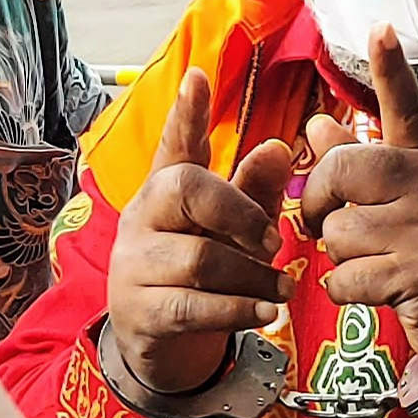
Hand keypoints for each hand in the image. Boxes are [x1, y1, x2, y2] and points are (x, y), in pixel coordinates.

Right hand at [105, 68, 293, 394]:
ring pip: (199, 258)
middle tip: (275, 241)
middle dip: (241, 213)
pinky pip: (192, 306)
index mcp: (167, 188)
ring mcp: (134, 263)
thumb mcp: (231, 230)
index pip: (174, 143)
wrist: (158, 339)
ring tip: (282, 289)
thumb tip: (280, 148)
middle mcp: (143, 216)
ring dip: (252, 276)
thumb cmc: (201, 271)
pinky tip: (264, 313)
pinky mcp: (140, 310)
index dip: (186, 113)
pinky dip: (237, 310)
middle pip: (187, 190)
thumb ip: (254, 192)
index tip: (198, 78)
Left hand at [295, 25, 417, 370]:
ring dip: (341, 257)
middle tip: (325, 223)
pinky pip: (345, 276)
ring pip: (337, 230)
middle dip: (318, 202)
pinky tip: (377, 291)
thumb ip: (365, 163)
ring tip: (377, 263)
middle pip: (341, 170)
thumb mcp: (417, 199)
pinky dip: (347, 291)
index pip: (408, 106)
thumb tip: (317, 124)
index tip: (379, 27)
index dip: (392, 66)